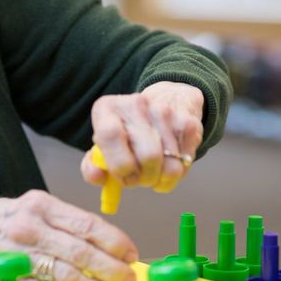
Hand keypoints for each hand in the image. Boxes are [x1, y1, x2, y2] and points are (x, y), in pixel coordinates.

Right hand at [0, 190, 138, 280]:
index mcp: (39, 204)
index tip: (131, 253)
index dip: (114, 242)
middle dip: (111, 269)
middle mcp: (28, 225)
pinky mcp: (7, 276)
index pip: (86, 224)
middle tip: (129, 279)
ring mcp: (16, 252)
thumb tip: (103, 241)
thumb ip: (62, 221)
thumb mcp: (29, 207)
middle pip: (81, 252)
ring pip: (66, 274)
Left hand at [81, 81, 204, 192]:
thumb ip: (92, 167)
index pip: (110, 134)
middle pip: (148, 156)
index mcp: (107, 108)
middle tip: (139, 180)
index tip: (123, 177)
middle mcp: (136, 104)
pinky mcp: (188, 123)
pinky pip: (185, 165)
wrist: (166, 101)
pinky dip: (175, 175)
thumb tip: (98, 178)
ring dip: (160, 179)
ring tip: (152, 172)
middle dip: (144, 179)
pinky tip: (166, 164)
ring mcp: (164, 112)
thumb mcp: (103, 145)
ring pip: (171, 166)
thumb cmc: (127, 133)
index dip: (119, 164)